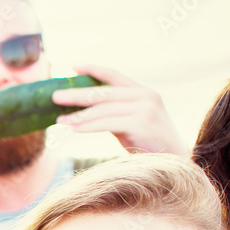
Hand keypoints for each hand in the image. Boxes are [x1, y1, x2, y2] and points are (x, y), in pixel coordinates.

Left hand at [51, 65, 188, 156]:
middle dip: (77, 94)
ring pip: (104, 109)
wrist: (174, 162)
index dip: (93, 70)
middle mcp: (145, 96)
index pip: (115, 75)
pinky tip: (74, 130)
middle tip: (55, 97)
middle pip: (104, 93)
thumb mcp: (129, 124)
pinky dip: (88, 126)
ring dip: (78, 116)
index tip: (72, 67)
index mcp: (143, 93)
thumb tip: (82, 112)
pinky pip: (108, 124)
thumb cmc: (148, 145)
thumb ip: (112, 114)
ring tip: (60, 120)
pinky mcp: (142, 124)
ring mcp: (145, 109)